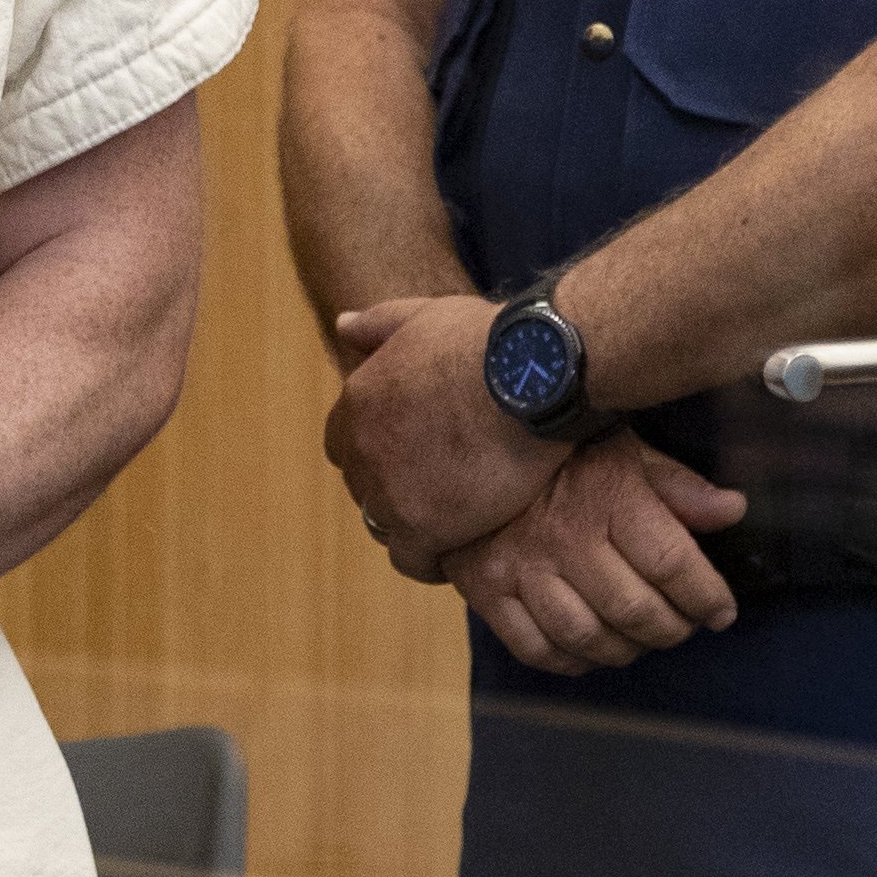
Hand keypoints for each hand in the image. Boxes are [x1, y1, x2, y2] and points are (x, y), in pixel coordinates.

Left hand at [325, 293, 569, 559]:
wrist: (534, 376)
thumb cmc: (489, 341)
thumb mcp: (424, 315)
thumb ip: (379, 324)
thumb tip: (342, 325)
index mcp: (358, 401)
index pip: (345, 443)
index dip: (379, 452)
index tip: (414, 456)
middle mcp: (362, 449)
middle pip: (365, 486)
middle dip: (396, 489)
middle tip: (443, 490)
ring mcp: (388, 492)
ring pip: (385, 525)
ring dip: (413, 525)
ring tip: (457, 521)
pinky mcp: (422, 527)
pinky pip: (412, 561)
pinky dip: (432, 560)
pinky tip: (464, 548)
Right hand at [434, 432, 747, 673]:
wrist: (466, 438)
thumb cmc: (558, 449)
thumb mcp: (623, 449)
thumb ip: (677, 486)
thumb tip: (733, 510)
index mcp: (605, 493)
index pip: (671, 564)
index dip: (707, 597)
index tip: (721, 612)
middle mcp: (562, 534)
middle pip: (635, 611)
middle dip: (672, 629)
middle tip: (682, 626)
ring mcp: (518, 565)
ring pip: (586, 636)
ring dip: (625, 650)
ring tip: (639, 639)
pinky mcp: (483, 587)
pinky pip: (534, 647)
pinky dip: (569, 660)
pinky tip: (589, 649)